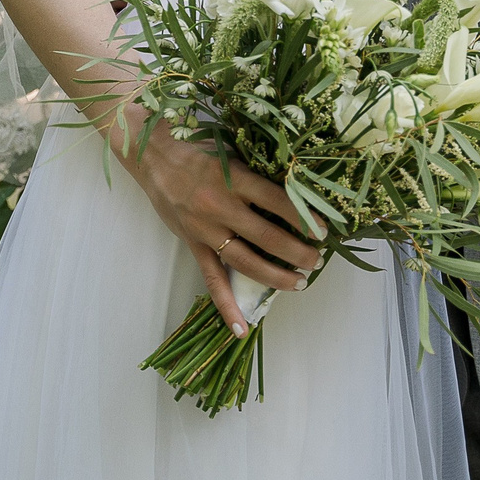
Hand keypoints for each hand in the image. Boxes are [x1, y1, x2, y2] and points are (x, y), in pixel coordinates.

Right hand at [119, 114, 321, 335]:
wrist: (154, 157)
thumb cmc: (199, 150)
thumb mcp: (232, 153)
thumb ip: (257, 174)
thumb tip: (297, 192)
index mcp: (235, 178)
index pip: (277, 201)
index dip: (304, 217)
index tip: (324, 230)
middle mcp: (221, 205)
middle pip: (266, 236)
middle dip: (297, 252)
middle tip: (317, 262)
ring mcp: (205, 229)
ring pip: (245, 261)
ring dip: (275, 277)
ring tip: (299, 284)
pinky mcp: (193, 245)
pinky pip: (212, 279)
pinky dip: (226, 305)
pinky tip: (242, 329)